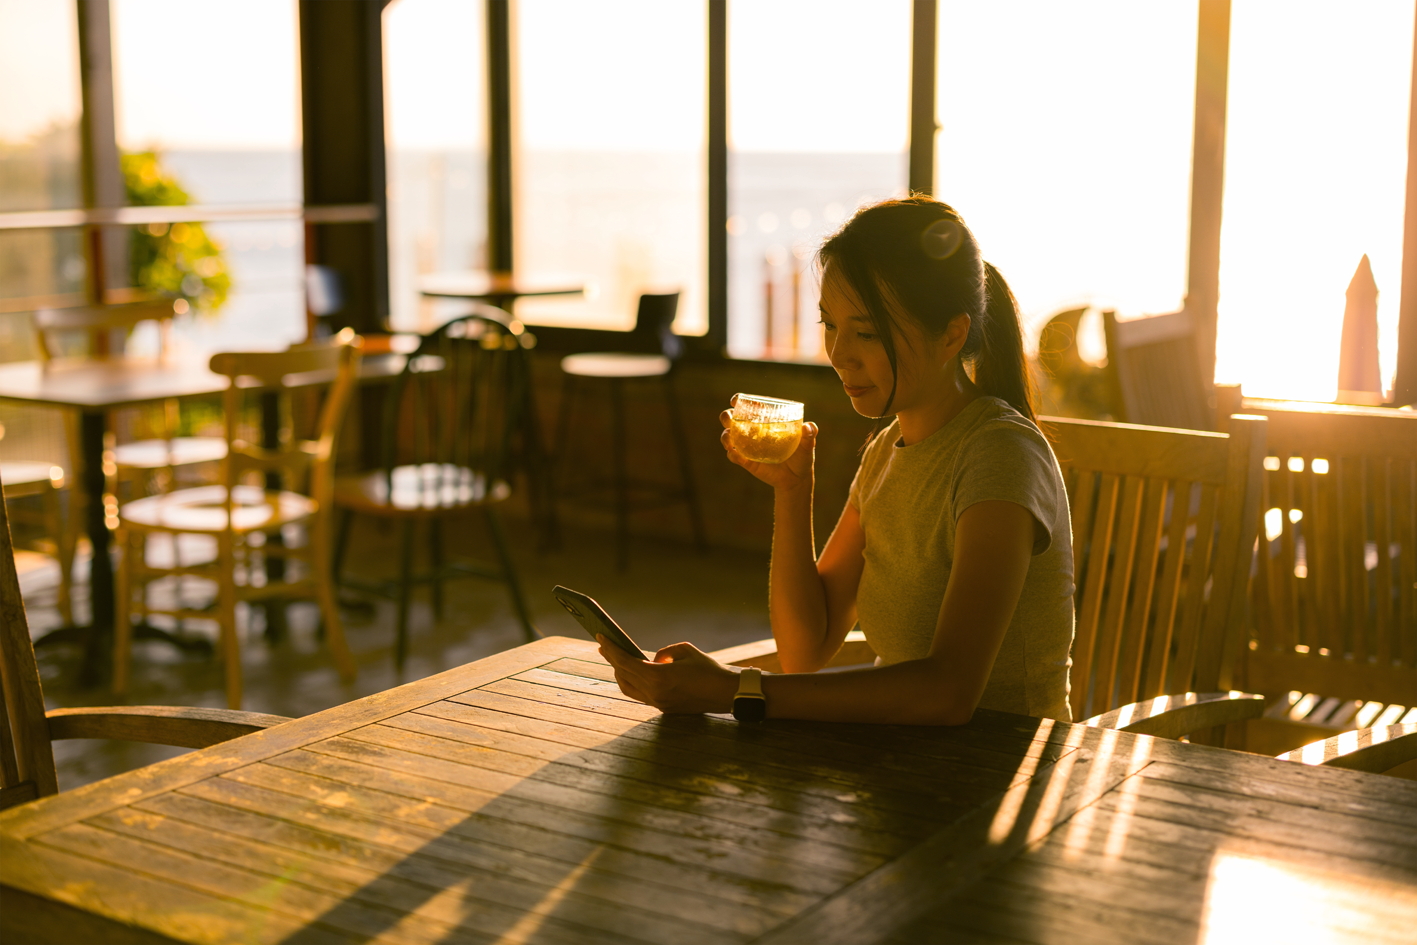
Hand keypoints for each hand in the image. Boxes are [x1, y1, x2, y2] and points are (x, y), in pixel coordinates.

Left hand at [597, 637, 738, 713]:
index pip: (625, 662)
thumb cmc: (708, 669)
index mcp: (659, 677)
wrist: (726, 694)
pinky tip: (633, 671)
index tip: (601, 636)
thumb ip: (664, 653)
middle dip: (611, 659)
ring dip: (620, 673)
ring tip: (615, 658)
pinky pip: (641, 694)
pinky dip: (633, 681)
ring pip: (628, 688)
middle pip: (623, 675)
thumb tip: (653, 661)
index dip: (611, 649)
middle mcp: (655, 693)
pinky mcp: (664, 709)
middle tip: (603, 645)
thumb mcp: (685, 651)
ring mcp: (658, 704)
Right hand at [720, 397, 816, 492]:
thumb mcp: (807, 444)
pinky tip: (735, 454)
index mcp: (766, 421)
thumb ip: (809, 433)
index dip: (739, 400)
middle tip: (730, 418)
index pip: (749, 407)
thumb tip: (808, 427)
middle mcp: (753, 431)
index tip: (735, 400)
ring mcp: (748, 446)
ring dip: (725, 436)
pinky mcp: (747, 462)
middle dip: (726, 416)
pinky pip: (734, 456)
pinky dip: (732, 454)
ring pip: (729, 437)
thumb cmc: (801, 456)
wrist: (797, 479)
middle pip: (732, 419)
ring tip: (729, 440)